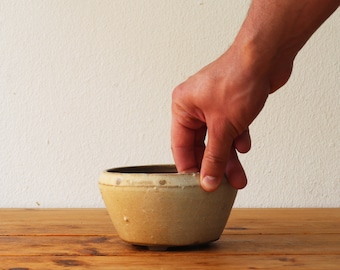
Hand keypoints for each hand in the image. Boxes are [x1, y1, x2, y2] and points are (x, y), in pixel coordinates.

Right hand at [171, 44, 292, 190]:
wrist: (267, 57)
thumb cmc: (238, 79)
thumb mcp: (223, 127)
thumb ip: (214, 156)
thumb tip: (207, 181)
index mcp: (183, 107)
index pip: (180, 145)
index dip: (189, 167)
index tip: (196, 186)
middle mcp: (195, 105)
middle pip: (200, 144)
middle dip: (213, 165)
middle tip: (221, 186)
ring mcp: (214, 104)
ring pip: (217, 138)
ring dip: (228, 157)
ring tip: (238, 178)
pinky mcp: (231, 104)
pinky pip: (230, 128)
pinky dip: (237, 138)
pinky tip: (244, 146)